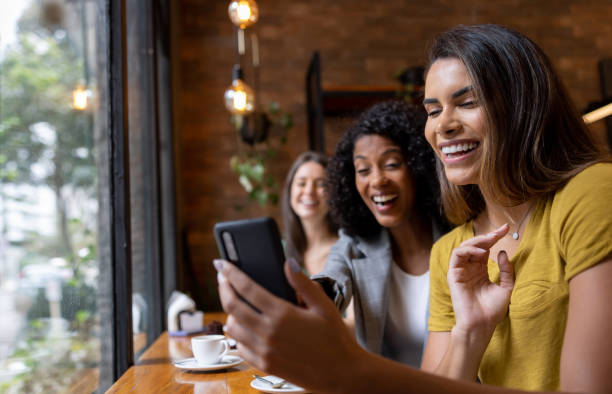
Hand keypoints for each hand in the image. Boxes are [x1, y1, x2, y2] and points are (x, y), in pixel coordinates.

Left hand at [214, 259, 364, 392]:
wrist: (341, 373)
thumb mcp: (324, 306)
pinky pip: (239, 347)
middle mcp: (268, 333)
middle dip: (223, 288)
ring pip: (232, 327)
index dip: (230, 273)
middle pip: (232, 306)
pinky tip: (245, 327)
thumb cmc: (335, 338)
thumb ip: (303, 284)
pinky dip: (237, 334)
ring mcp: (264, 351)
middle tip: (222, 278)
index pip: (247, 288)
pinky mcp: (264, 365)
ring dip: (229, 312)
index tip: (221, 264)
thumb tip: (288, 263)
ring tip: (235, 302)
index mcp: (282, 314)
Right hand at [447, 224, 514, 336]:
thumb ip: (506, 270)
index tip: (506, 229)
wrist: (481, 324)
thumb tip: (502, 252)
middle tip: (499, 231)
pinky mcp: (453, 274)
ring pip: (464, 247)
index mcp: (480, 270)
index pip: (486, 249)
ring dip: (477, 241)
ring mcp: (461, 271)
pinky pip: (457, 256)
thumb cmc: (492, 311)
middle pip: (476, 246)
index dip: (495, 238)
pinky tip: (481, 253)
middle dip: (487, 236)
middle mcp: (470, 268)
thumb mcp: (506, 287)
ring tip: (489, 241)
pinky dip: (468, 250)